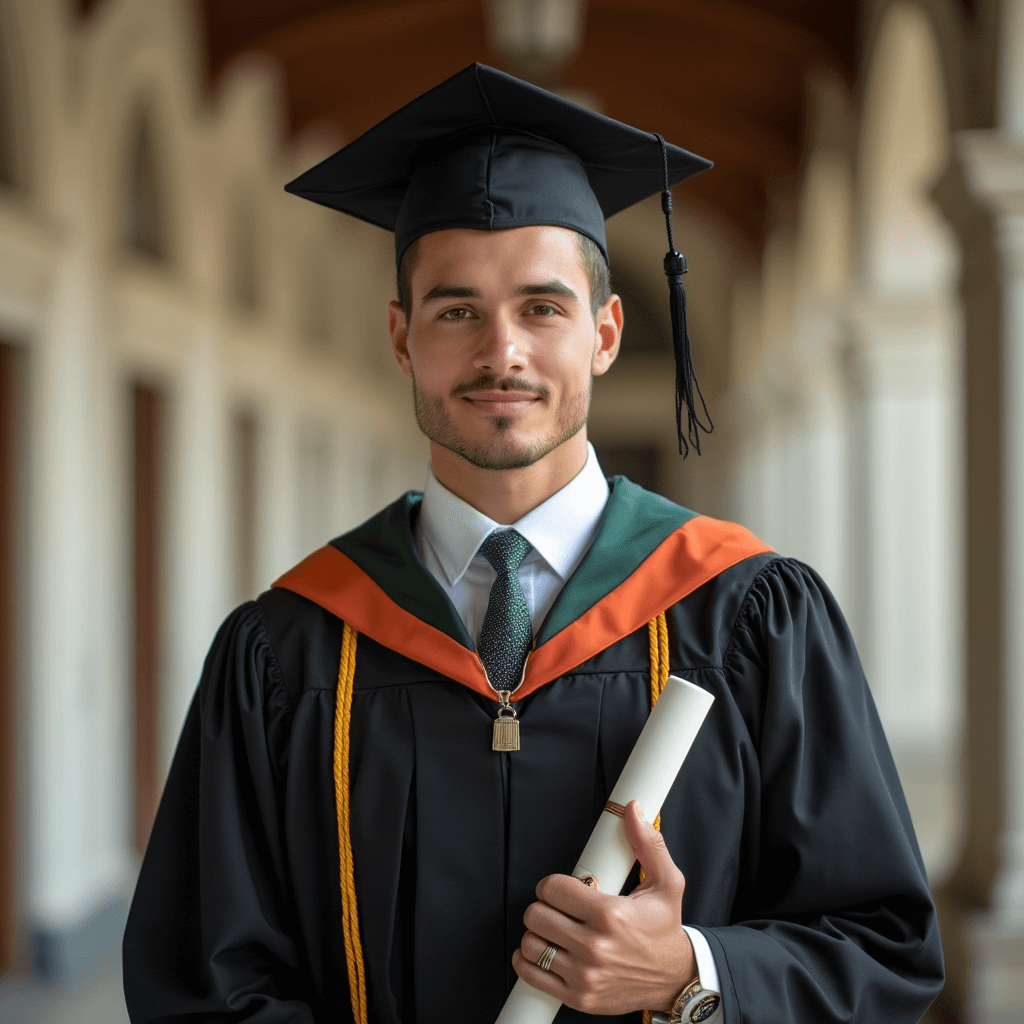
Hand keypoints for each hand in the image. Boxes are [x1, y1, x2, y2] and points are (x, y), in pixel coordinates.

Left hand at [511, 800, 696, 1014]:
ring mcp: (585, 975)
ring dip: (536, 933)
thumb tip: (634, 810)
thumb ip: (648, 843)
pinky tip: (543, 951)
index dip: (551, 884)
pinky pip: (531, 975)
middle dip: (542, 906)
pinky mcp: (578, 997)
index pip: (554, 888)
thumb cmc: (665, 929)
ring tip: (553, 929)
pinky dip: (528, 961)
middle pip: (537, 915)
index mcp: (611, 914)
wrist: (674, 979)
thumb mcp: (667, 883)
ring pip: (531, 944)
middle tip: (556, 907)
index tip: (560, 888)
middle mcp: (595, 947)